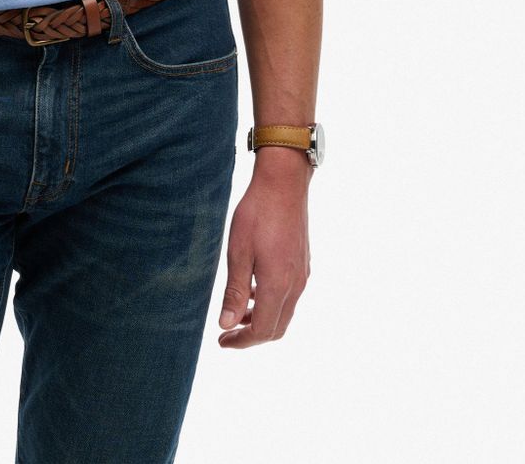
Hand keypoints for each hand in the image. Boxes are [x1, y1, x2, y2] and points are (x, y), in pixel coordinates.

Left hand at [217, 149, 311, 347]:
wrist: (284, 184)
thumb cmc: (257, 214)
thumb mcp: (238, 252)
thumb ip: (235, 291)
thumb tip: (226, 325)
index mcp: (278, 285)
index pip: (262, 331)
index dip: (241, 341)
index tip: (222, 340)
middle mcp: (295, 285)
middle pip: (277, 328)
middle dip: (252, 335)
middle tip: (228, 332)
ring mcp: (302, 275)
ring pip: (284, 312)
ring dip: (262, 319)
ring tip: (238, 312)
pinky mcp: (303, 263)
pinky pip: (290, 296)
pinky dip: (272, 303)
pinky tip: (254, 288)